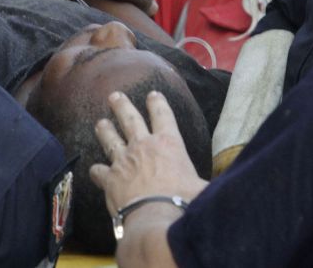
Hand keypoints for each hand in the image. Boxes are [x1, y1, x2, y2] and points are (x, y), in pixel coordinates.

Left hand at [90, 91, 207, 215]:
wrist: (155, 216)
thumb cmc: (184, 201)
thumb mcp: (203, 187)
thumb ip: (205, 183)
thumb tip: (217, 188)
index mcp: (168, 144)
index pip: (163, 116)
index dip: (158, 103)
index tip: (153, 95)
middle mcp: (143, 146)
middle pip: (129, 118)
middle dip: (122, 105)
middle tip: (114, 96)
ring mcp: (123, 160)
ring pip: (110, 138)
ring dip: (104, 130)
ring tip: (100, 123)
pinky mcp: (110, 178)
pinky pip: (98, 170)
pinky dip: (97, 171)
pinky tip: (95, 171)